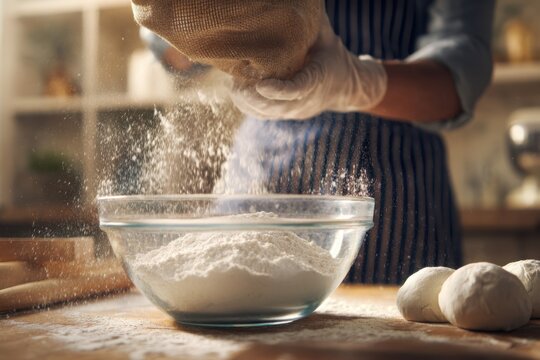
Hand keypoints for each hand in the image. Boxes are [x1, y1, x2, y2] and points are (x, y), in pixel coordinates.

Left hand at [230, 14, 386, 119]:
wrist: (345, 86)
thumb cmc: (330, 54)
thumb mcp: (324, 35)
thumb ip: (310, 22)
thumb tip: (295, 0)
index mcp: (318, 79)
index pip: (297, 89)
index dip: (278, 90)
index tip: (260, 86)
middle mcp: (305, 100)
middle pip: (277, 107)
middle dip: (254, 99)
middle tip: (235, 85)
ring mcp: (294, 111)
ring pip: (267, 114)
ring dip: (247, 103)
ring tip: (232, 86)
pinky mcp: (285, 114)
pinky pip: (264, 115)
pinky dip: (249, 106)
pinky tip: (236, 91)